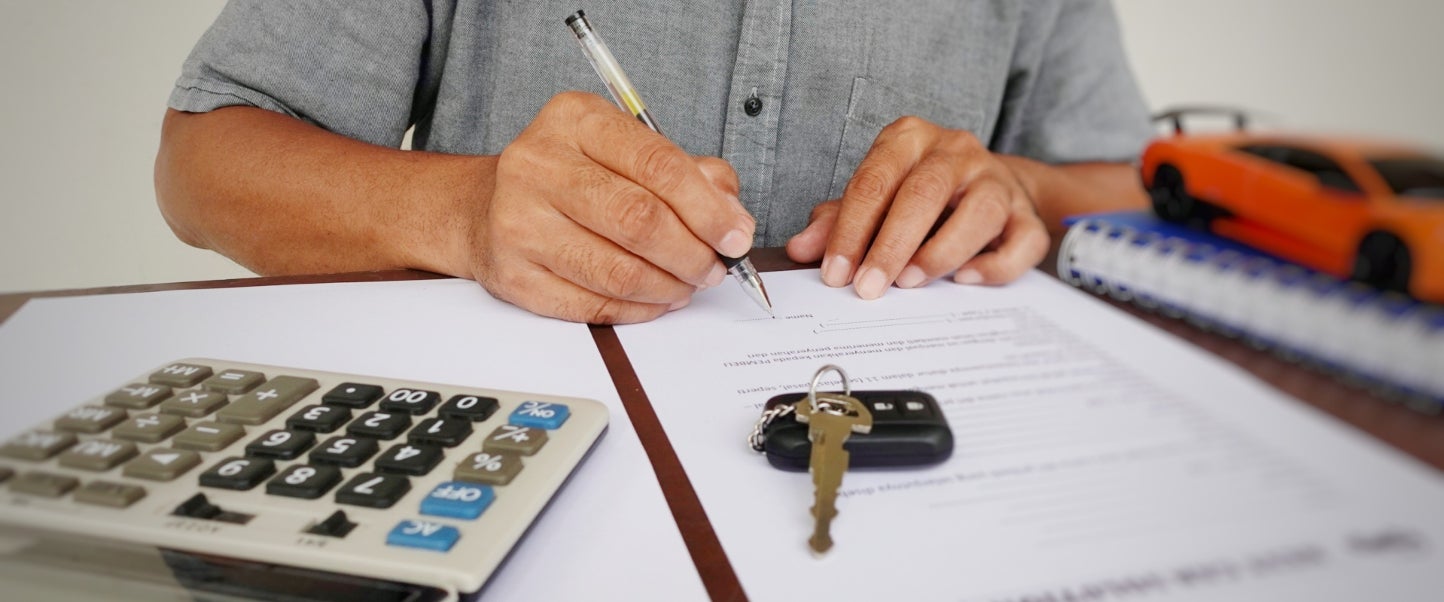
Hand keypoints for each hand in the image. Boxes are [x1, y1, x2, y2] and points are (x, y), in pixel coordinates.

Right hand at [471, 92, 752, 323]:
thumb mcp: (626, 151)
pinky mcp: (512, 275)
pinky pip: (592, 305)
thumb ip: (688, 173)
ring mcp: (519, 221)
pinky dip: (637, 309)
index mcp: (575, 121)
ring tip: (687, 285)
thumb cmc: (572, 177)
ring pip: (618, 271)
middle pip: (639, 220)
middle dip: (692, 253)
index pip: (658, 164)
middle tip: (714, 268)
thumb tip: (732, 217)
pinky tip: (654, 299)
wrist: (486, 205)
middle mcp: (539, 165)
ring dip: (669, 287)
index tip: (736, 235)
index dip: (708, 208)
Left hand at [785, 117, 1047, 298]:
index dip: (851, 230)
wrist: (987, 187)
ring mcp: (996, 180)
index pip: (874, 181)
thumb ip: (836, 221)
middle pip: (924, 192)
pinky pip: (1021, 240)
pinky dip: (994, 265)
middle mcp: (955, 151)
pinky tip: (965, 280)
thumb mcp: (873, 199)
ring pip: (979, 211)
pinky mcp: (1026, 214)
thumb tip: (801, 249)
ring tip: (911, 282)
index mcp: (909, 139)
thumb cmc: (919, 196)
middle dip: (891, 245)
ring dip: (941, 252)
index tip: (835, 273)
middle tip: (868, 287)